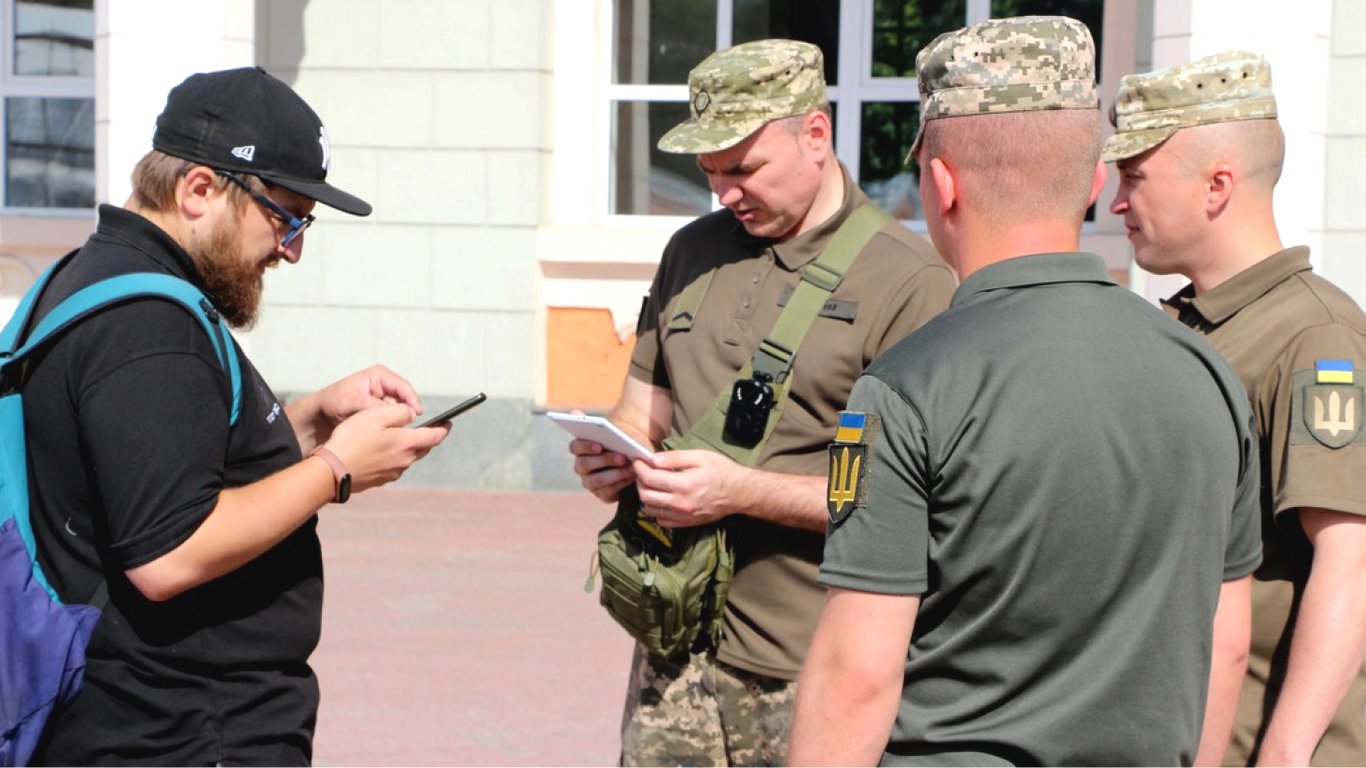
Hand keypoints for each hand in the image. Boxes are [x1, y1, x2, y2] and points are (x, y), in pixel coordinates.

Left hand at [316, 364, 421, 422]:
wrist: (322, 413)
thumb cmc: (333, 402)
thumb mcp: (348, 403)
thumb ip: (370, 405)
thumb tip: (391, 411)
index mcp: (378, 375)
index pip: (402, 386)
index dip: (411, 399)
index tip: (416, 413)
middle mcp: (385, 384)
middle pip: (405, 399)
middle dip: (404, 412)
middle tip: (401, 427)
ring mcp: (386, 396)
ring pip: (401, 410)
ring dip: (397, 420)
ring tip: (389, 430)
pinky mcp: (384, 409)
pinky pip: (394, 417)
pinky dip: (392, 424)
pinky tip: (387, 432)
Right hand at [317, 402, 449, 492]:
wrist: (332, 471)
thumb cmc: (351, 440)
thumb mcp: (375, 416)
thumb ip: (399, 412)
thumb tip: (412, 415)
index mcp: (406, 444)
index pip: (435, 436)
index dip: (444, 428)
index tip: (449, 423)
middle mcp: (404, 461)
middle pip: (423, 447)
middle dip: (427, 437)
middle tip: (427, 428)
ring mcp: (393, 472)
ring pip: (408, 456)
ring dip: (408, 447)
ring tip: (399, 437)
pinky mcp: (382, 479)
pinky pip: (394, 465)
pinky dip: (394, 456)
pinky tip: (381, 450)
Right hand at [571, 437, 636, 502]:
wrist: (635, 467)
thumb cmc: (623, 447)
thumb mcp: (619, 437)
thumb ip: (612, 433)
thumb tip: (597, 424)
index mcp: (582, 449)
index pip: (575, 447)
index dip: (585, 446)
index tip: (599, 446)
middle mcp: (581, 466)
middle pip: (584, 464)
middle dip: (604, 460)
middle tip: (622, 458)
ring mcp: (589, 482)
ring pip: (596, 480)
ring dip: (616, 474)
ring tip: (631, 468)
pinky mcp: (601, 494)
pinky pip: (607, 491)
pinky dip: (621, 483)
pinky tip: (632, 477)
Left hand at [634, 449, 745, 527]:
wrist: (739, 493)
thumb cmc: (721, 471)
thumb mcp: (700, 456)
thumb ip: (675, 457)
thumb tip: (653, 459)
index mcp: (682, 484)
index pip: (650, 478)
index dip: (639, 468)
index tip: (638, 461)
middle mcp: (679, 503)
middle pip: (645, 495)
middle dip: (639, 481)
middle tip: (643, 472)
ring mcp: (682, 516)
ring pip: (650, 510)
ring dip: (645, 496)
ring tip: (651, 485)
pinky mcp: (686, 523)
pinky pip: (661, 521)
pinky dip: (656, 510)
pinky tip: (661, 499)